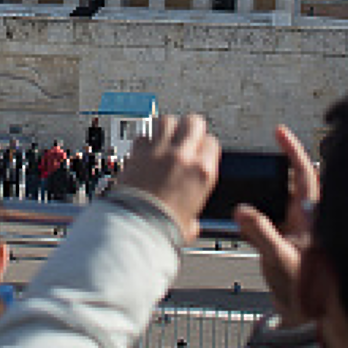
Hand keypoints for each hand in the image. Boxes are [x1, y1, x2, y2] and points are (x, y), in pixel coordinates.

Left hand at [121, 115, 219, 241]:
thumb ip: (194, 217)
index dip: (205, 146)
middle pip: (193, 122)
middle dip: (190, 127)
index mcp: (203, 171)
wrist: (136, 225)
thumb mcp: (190, 223)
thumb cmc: (162, 227)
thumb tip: (192, 224)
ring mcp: (160, 151)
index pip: (212, 142)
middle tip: (185, 135)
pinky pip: (145, 132)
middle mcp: (183, 156)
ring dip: (168, 126)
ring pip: (169, 120)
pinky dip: (146, 137)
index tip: (199, 152)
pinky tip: (146, 146)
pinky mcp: (138, 151)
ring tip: (165, 135)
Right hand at [235, 125, 319, 327]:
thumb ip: (261, 233)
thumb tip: (243, 211)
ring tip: (257, 174)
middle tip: (272, 145)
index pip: (304, 174)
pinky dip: (259, 210)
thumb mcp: (280, 258)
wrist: (306, 319)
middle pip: (296, 182)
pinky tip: (247, 212)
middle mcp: (305, 221)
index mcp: (309, 217)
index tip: (280, 132)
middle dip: (284, 163)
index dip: (292, 151)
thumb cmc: (304, 290)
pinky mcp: (285, 245)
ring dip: (271, 186)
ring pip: (284, 200)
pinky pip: (271, 219)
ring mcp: (296, 232)